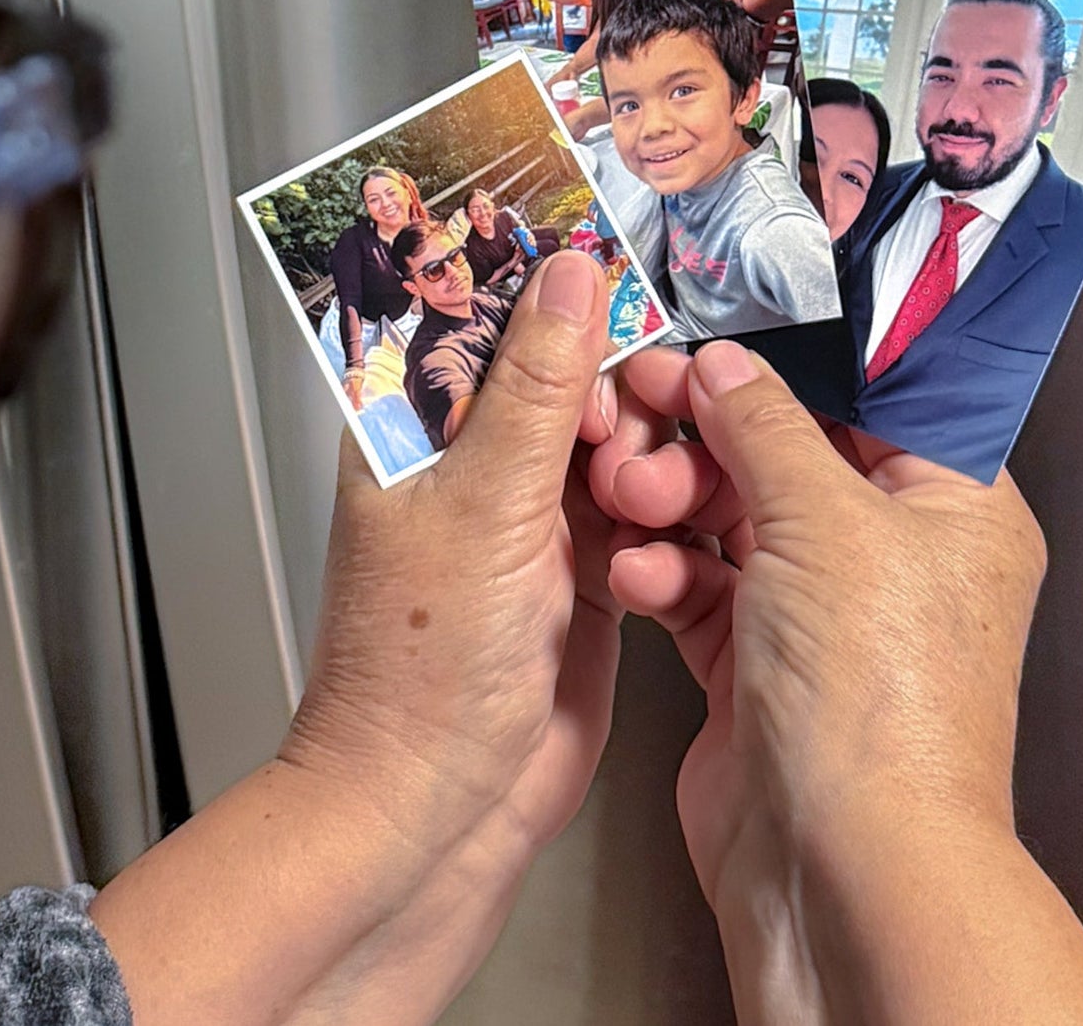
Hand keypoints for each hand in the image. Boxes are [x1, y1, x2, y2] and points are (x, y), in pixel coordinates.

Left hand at [92, 252, 624, 1025]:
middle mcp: (473, 460)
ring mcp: (530, 513)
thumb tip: (570, 276)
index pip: (483, 317)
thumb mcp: (488, 503)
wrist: (444, 807)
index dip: (548, 297)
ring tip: (635, 504)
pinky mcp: (583, 565)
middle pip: (562, 372)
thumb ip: (537, 386)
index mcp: (415, 427)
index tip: (611, 289)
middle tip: (618, 438)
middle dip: (609, 390)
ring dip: (642, 456)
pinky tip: (667, 530)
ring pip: (610, 436)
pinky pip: (639, 503)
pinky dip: (662, 507)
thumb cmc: (420, 667)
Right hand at [590, 344, 1082, 1025]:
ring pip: (732, 516)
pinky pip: (700, 584)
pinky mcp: (757, 660)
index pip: (870, 400)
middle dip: (707, 436)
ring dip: (672, 500)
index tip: (713, 342)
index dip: (788, 366)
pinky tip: (637, 574)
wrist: (839, 868)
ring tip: (632, 495)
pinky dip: (663, 572)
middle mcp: (893, 556)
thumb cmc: (878, 704)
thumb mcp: (825, 523)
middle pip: (787, 454)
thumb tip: (726, 366)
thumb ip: (766, 428)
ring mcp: (822, 611)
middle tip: (641, 408)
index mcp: (953, 508)